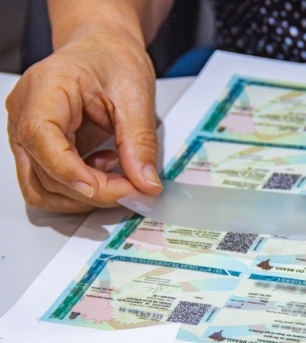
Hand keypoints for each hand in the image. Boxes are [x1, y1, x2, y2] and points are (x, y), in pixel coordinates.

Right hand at [6, 27, 161, 211]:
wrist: (102, 48)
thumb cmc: (111, 58)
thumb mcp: (136, 96)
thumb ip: (140, 143)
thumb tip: (146, 184)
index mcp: (45, 89)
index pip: (41, 139)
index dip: (71, 172)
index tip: (107, 188)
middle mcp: (25, 113)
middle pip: (44, 174)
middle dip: (92, 191)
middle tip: (134, 188)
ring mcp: (27, 135)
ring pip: (42, 189)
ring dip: (84, 196)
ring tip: (118, 174)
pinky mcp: (39, 150)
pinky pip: (50, 184)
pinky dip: (80, 189)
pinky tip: (104, 167)